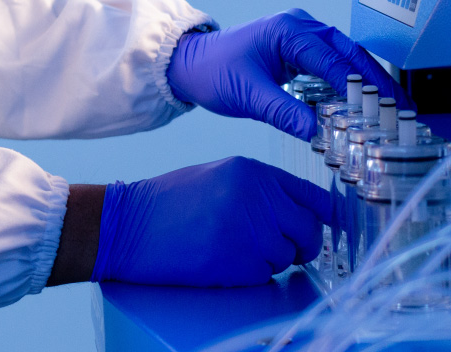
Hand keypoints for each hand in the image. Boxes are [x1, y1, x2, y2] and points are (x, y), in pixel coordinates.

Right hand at [91, 157, 330, 286]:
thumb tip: (300, 212)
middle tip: (287, 249)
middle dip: (303, 245)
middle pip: (310, 230)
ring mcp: (249, 232)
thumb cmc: (169, 202)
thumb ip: (260, 189)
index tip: (322, 227)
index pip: (314, 197)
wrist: (128, 225)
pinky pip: (264, 276)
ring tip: (233, 248)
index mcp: (253, 172)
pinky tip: (221, 260)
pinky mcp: (238, 263)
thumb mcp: (219, 177)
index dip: (322, 216)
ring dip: (269, 260)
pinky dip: (249, 275)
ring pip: (287, 257)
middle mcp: (258, 198)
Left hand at [166, 9, 411, 140]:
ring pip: (345, 58)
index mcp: (289, 31)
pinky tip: (365, 104)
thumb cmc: (213, 72)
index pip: (334, 60)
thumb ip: (284, 112)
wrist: (189, 64)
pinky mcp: (298, 49)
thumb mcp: (248, 95)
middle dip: (378, 82)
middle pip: (350, 54)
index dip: (361, 87)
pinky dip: (350, 83)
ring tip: (394, 109)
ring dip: (368, 83)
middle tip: (404, 110)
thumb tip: (318, 133)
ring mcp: (301, 35)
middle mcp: (300, 26)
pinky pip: (332, 64)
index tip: (384, 110)